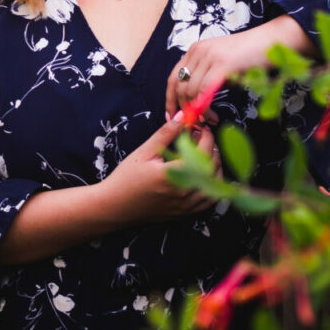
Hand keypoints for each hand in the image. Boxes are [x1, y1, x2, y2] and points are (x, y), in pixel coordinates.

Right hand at [100, 115, 219, 224]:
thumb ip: (165, 134)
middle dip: (212, 149)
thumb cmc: (126, 178)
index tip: (201, 128)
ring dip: (215, 169)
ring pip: (214, 187)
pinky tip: (205, 177)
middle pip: (212, 168)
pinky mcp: (183, 213)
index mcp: (173, 175)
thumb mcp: (144, 152)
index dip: (206, 137)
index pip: (202, 152)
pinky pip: (207, 202)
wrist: (114, 206)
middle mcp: (182, 192)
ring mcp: (185, 205)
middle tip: (203, 138)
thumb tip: (182, 117)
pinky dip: (212, 188)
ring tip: (206, 156)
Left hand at [165, 17, 309, 120]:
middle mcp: (198, 51)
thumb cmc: (250, 56)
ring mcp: (209, 56)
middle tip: (194, 124)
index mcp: (195, 50)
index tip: (173, 117)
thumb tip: (196, 104)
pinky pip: (204, 92)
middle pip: (179, 86)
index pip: (173, 78)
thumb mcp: (222, 64)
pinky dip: (205, 108)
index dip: (170, 100)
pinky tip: (213, 116)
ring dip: (197, 111)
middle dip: (183, 109)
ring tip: (209, 120)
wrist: (272, 41)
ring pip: (190, 91)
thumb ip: (207, 78)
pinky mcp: (221, 64)